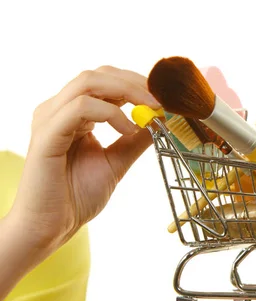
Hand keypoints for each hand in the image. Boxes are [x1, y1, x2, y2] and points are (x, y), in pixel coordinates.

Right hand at [8, 66, 160, 257]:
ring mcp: (50, 119)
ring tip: (150, 110)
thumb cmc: (76, 197)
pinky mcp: (47, 133)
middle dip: (135, 82)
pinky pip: (80, 107)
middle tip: (161, 99)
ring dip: (126, 91)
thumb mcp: (116, 162)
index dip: (137, 83)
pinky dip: (110, 113)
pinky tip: (129, 129)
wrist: (51, 226)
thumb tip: (159, 121)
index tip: (164, 97)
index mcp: (73, 114)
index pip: (105, 81)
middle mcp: (58, 110)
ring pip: (88, 82)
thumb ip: (135, 141)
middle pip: (98, 75)